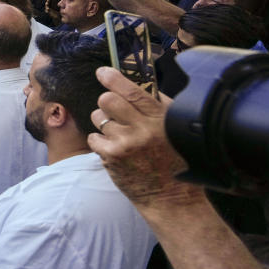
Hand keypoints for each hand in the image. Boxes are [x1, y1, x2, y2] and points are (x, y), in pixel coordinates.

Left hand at [87, 67, 200, 209]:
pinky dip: (101, 141)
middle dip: (107, 101)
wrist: (171, 196)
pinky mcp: (112, 157)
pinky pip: (94, 138)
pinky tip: (115, 148)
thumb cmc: (174, 159)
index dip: (112, 78)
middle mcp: (141, 129)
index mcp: (159, 118)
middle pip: (107, 100)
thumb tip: (138, 85)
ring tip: (119, 133)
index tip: (102, 72)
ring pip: (98, 117)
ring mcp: (124, 143)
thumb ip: (158, 105)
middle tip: (113, 110)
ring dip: (104, 122)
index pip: (131, 91)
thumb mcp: (174, 127)